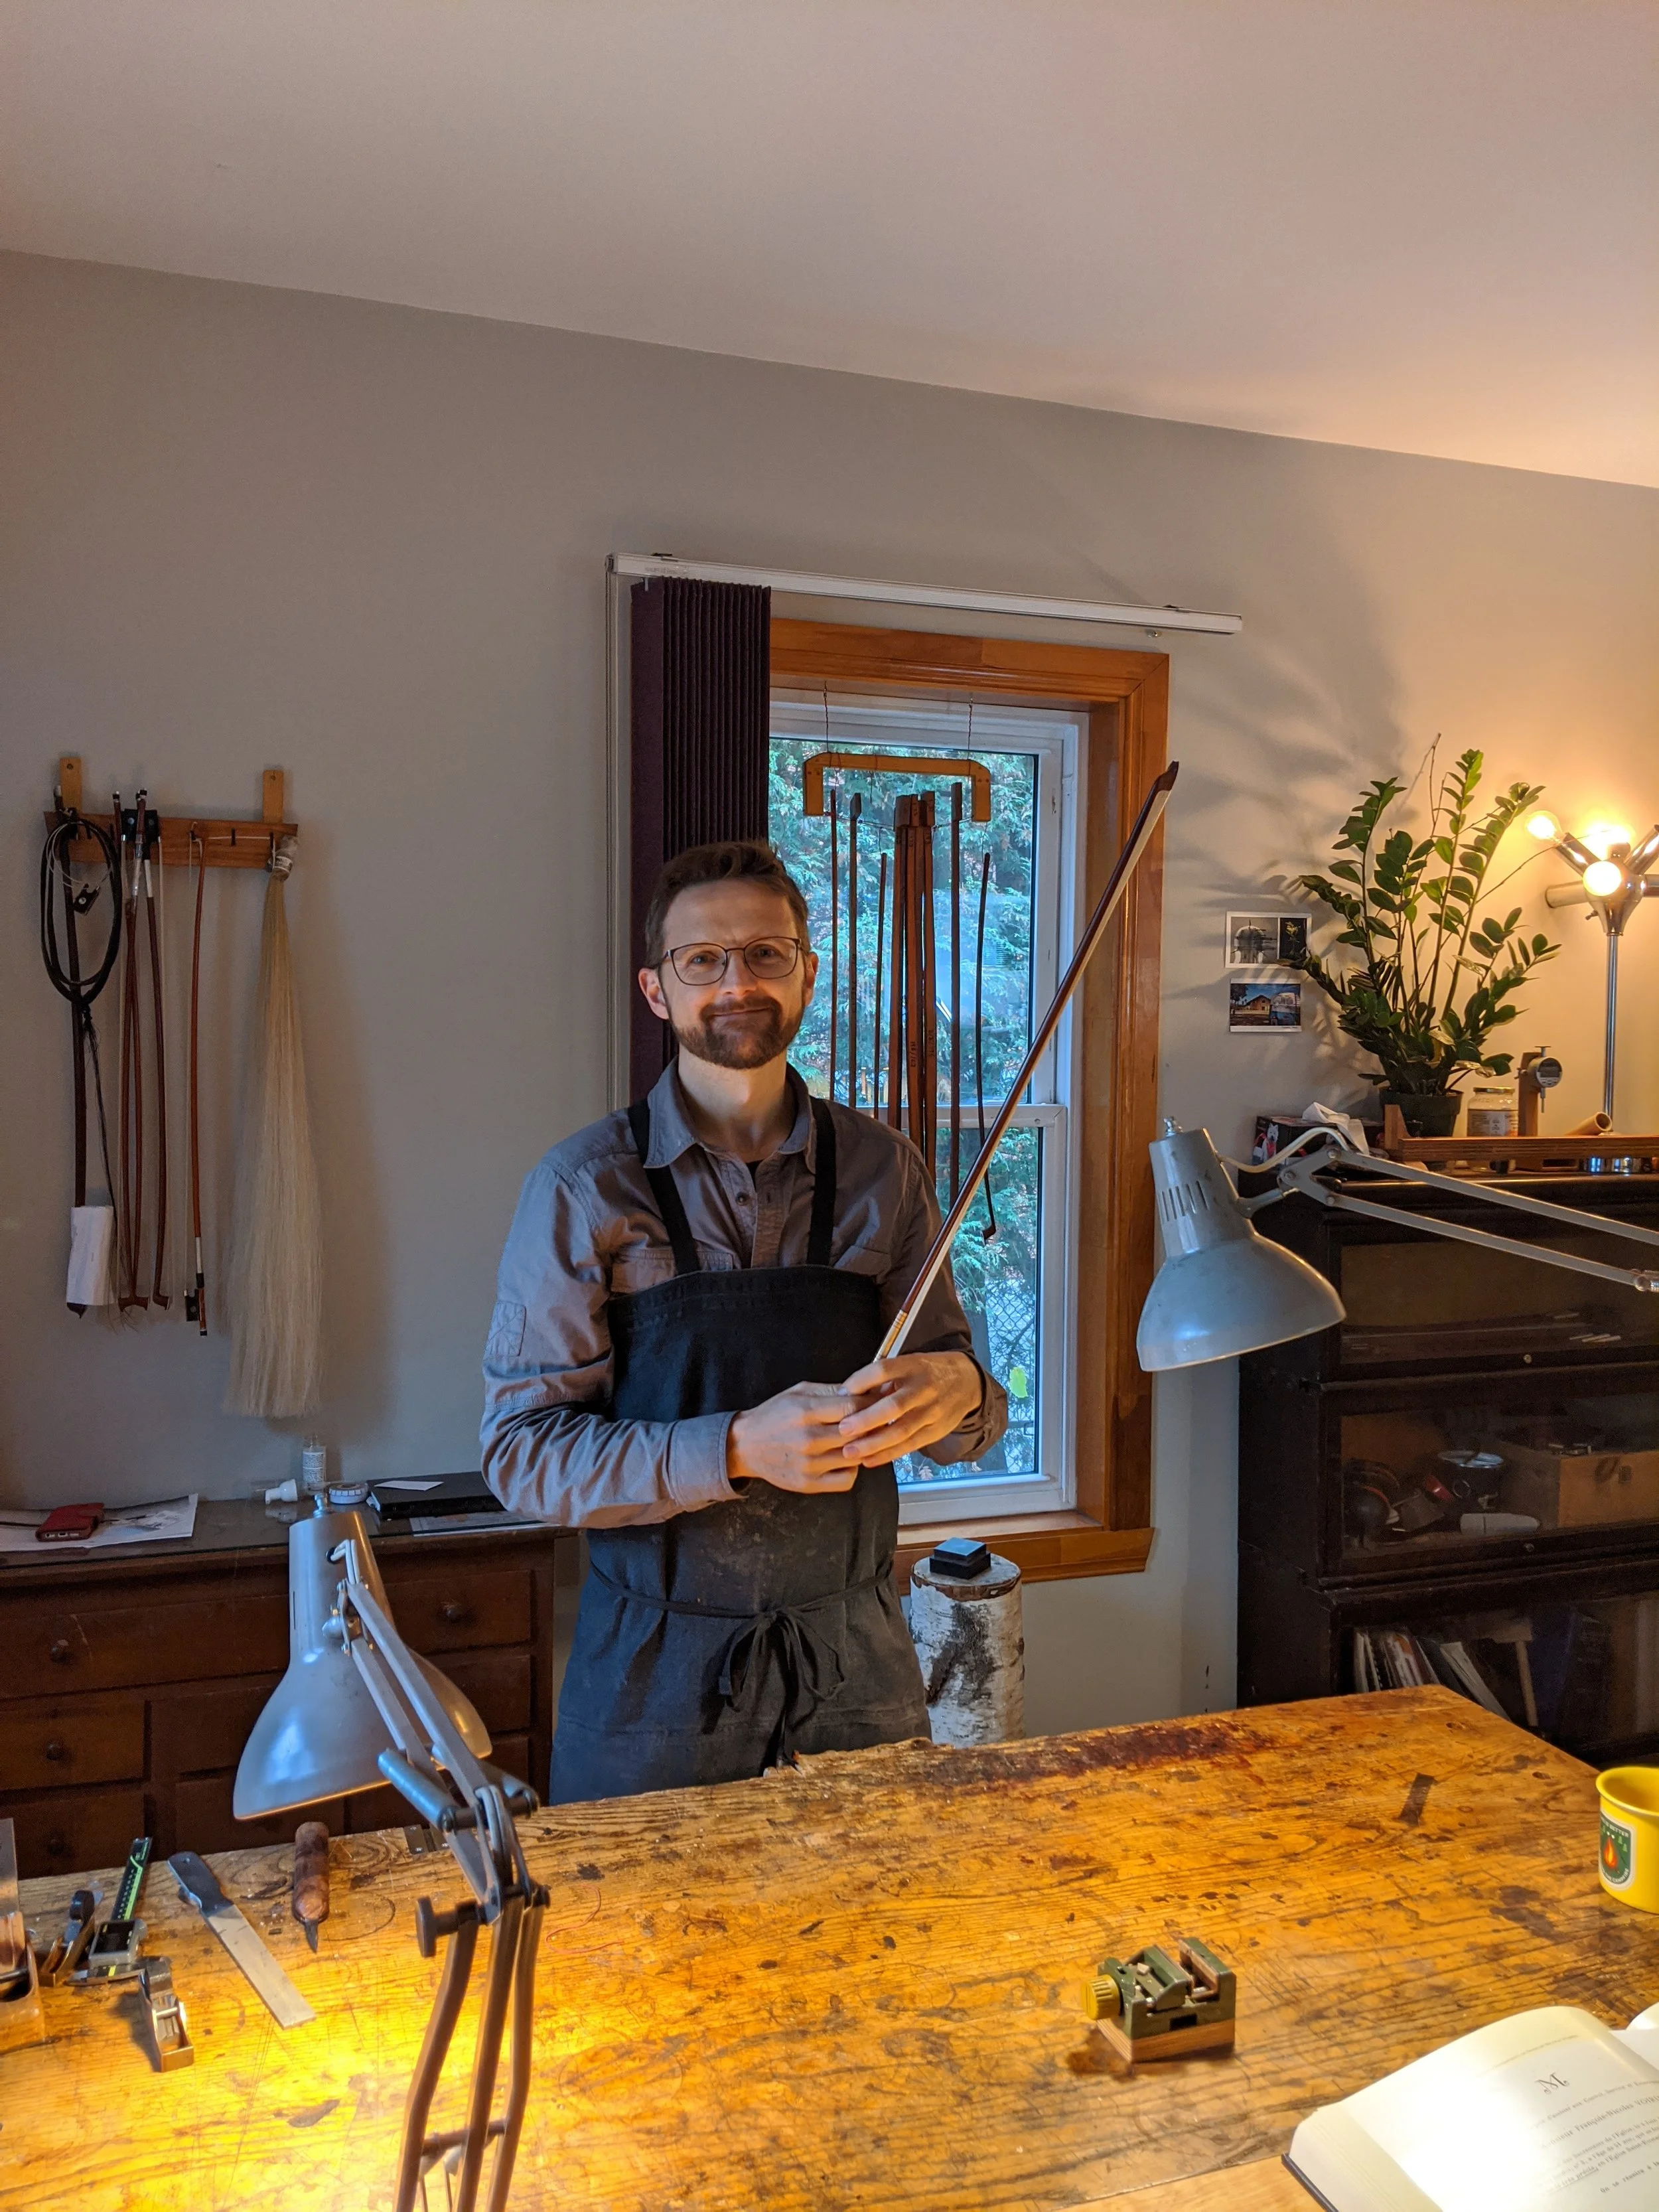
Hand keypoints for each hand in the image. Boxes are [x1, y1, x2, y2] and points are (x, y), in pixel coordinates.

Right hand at [727, 1382, 863, 1494]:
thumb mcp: (798, 1392)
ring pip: (856, 1456)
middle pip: (857, 1432)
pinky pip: (847, 1480)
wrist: (745, 1445)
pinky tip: (843, 1459)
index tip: (875, 1402)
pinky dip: (851, 1469)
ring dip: (862, 1447)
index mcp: (805, 1411)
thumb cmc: (774, 1415)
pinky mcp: (809, 1484)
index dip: (869, 1403)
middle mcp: (808, 1439)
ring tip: (856, 1439)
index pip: (852, 1407)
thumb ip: (830, 1391)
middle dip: (869, 1425)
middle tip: (873, 1420)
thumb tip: (863, 1390)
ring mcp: (809, 1464)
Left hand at [834, 1353, 983, 1466]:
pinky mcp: (936, 1431)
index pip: (883, 1370)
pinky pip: (910, 1445)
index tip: (841, 1395)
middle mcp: (923, 1389)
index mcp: (912, 1365)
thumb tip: (849, 1396)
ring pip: (901, 1431)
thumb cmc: (927, 1372)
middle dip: (866, 1420)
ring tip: (850, 1452)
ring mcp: (932, 1412)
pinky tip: (869, 1460)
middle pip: (894, 1406)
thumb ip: (882, 1379)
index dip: (861, 1382)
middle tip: (842, 1430)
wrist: (967, 1382)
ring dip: (873, 1444)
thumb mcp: (908, 1364)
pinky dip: (888, 1455)